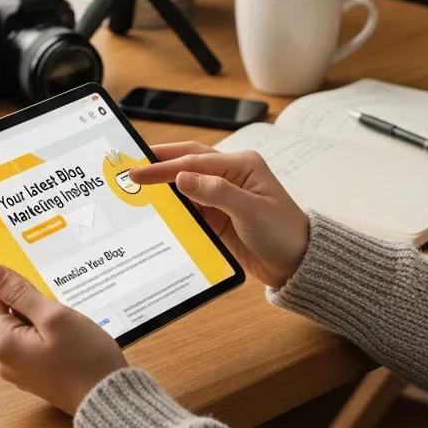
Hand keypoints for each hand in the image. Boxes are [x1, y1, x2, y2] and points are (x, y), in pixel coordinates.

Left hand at [0, 263, 126, 414]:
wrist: (107, 402)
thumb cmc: (85, 357)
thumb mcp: (54, 317)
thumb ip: (19, 293)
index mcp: (1, 342)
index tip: (25, 266)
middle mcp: (1, 357)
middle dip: (21, 296)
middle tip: (53, 294)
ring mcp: (16, 368)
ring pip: (14, 325)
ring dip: (33, 311)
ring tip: (63, 313)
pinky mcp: (31, 373)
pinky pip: (26, 340)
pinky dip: (40, 327)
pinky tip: (63, 330)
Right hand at [130, 141, 309, 288]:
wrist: (298, 265)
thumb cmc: (285, 233)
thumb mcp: (252, 211)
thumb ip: (217, 192)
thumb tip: (183, 177)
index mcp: (241, 165)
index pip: (193, 162)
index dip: (163, 167)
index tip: (138, 173)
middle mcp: (230, 175)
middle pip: (187, 162)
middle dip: (158, 164)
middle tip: (129, 169)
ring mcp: (223, 195)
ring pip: (185, 184)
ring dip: (163, 184)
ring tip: (136, 185)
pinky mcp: (218, 216)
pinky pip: (190, 206)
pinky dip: (172, 206)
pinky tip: (156, 208)